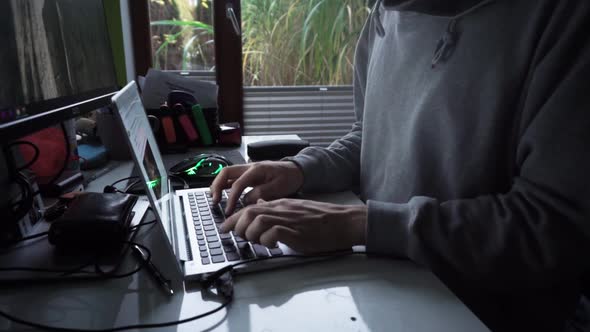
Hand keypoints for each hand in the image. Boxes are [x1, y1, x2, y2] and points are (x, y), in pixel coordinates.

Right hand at [210, 161, 303, 214]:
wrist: (296, 170)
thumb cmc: (289, 178)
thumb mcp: (278, 188)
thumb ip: (261, 193)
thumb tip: (246, 200)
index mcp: (256, 170)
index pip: (238, 184)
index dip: (231, 198)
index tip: (228, 210)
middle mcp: (249, 167)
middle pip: (226, 173)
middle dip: (217, 186)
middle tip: (214, 201)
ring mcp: (248, 169)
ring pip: (227, 174)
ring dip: (218, 185)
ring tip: (214, 198)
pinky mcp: (248, 174)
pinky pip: (232, 178)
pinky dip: (225, 185)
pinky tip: (222, 194)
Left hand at [220, 198, 366, 253]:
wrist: (342, 221)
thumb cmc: (321, 219)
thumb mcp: (295, 209)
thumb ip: (277, 208)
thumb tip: (261, 203)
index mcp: (280, 204)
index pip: (251, 207)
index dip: (234, 218)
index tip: (225, 227)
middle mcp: (282, 209)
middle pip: (250, 212)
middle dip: (237, 226)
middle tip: (238, 236)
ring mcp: (289, 219)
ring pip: (258, 220)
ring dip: (251, 233)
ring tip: (255, 241)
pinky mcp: (297, 231)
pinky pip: (274, 232)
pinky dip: (267, 240)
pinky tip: (271, 245)